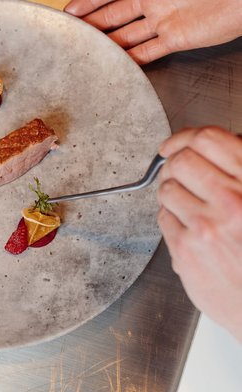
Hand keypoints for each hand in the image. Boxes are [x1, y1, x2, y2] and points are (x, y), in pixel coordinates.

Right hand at [64, 0, 241, 63]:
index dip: (88, 2)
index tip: (70, 12)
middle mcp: (153, 1)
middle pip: (115, 16)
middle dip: (92, 24)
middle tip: (73, 35)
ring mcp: (164, 20)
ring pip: (128, 35)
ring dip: (108, 43)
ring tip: (89, 52)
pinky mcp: (177, 37)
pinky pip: (149, 51)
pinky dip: (133, 59)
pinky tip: (119, 65)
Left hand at [157, 126, 241, 341]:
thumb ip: (241, 173)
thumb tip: (213, 146)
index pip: (208, 139)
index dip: (185, 136)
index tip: (175, 143)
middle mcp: (232, 201)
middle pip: (181, 160)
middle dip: (175, 164)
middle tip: (178, 174)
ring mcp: (206, 226)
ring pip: (166, 188)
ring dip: (172, 192)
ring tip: (187, 204)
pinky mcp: (186, 249)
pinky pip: (162, 217)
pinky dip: (171, 218)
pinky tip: (188, 227)